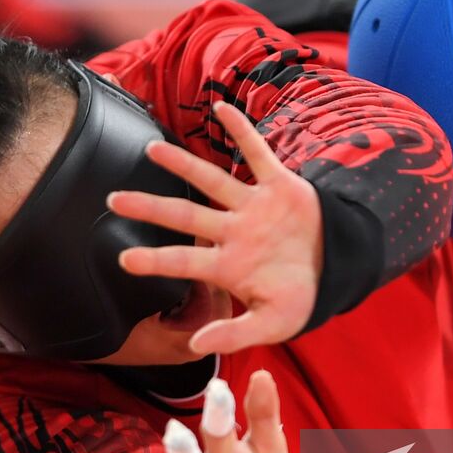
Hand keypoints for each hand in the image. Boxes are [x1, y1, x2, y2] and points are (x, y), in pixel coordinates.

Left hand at [109, 101, 322, 354]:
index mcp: (229, 266)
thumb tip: (195, 345)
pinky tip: (220, 107)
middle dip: (149, 208)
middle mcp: (235, 232)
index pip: (184, 262)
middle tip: (113, 200)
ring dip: (182, 165)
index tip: (122, 260)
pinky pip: (257, 153)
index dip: (155, 261)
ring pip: (212, 181)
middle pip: (185, 216)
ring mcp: (254, 207)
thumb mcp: (274, 324)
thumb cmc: (301, 298)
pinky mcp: (279, 185)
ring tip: (151, 150)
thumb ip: (235, 333)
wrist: (339, 269)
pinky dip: (241, 130)